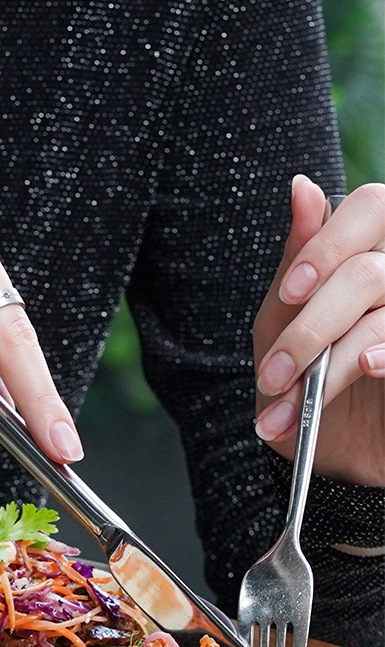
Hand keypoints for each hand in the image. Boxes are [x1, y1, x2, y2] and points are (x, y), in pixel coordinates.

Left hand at [253, 177, 384, 485]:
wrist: (333, 460)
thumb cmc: (303, 381)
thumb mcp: (281, 323)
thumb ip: (296, 260)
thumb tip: (302, 186)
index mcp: (371, 251)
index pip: (373, 205)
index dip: (329, 245)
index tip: (290, 293)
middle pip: (369, 271)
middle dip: (310, 329)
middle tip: (272, 376)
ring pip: (384, 307)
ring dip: (327, 363)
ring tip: (288, 406)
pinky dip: (384, 352)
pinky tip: (365, 368)